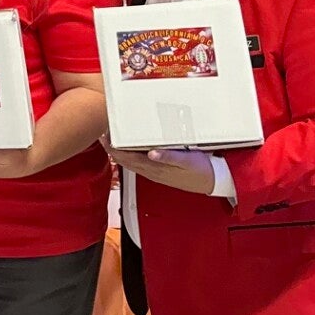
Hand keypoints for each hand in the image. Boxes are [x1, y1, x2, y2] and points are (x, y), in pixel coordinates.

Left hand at [103, 140, 217, 195]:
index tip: (105, 135)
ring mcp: (153, 172)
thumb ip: (169, 156)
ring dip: (118, 151)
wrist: (212, 181)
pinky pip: (137, 163)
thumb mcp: (187, 160)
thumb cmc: (200, 169)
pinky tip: (128, 147)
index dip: (113, 147)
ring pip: (128, 162)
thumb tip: (151, 153)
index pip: (126, 158)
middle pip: (123, 160)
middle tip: (102, 132)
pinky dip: (128, 154)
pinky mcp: (158, 172)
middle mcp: (150, 171)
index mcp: (155, 168)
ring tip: (111, 137)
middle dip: (110, 147)